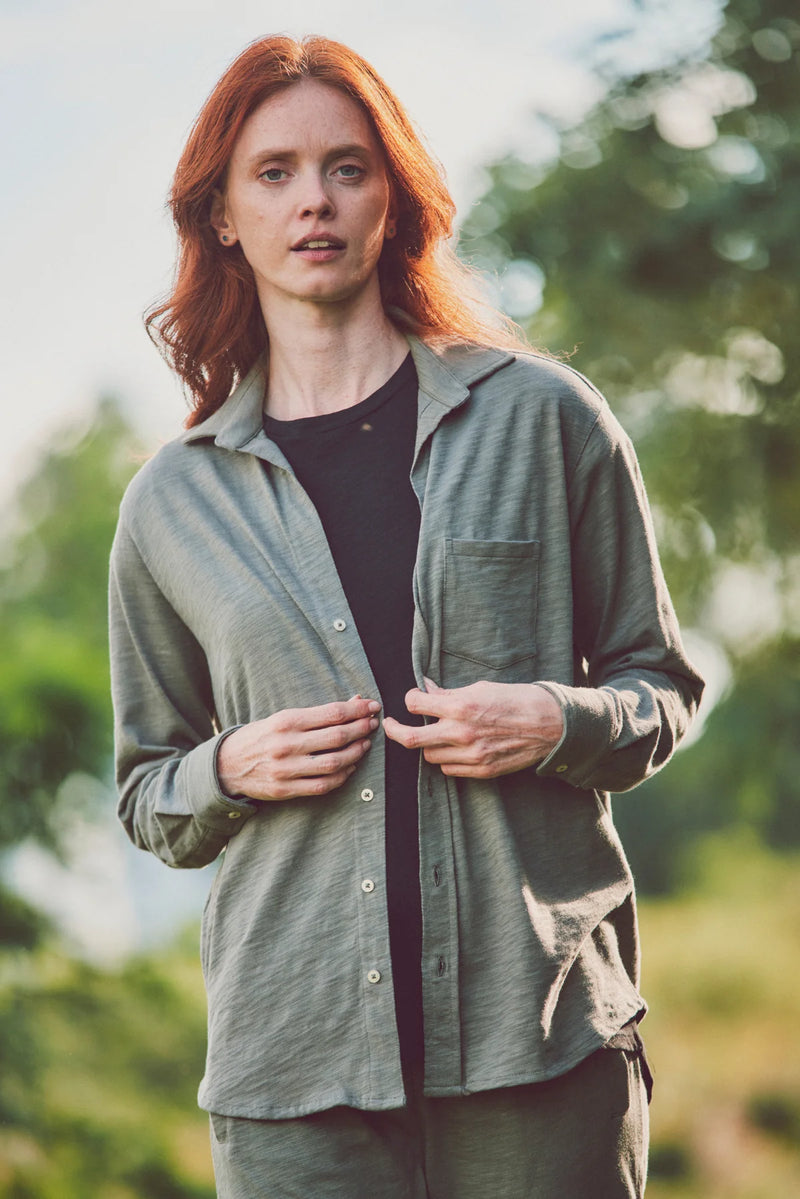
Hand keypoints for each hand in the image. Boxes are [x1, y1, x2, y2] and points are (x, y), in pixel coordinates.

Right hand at [217, 695, 380, 800]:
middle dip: (361, 729)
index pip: (332, 714)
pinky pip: (323, 785)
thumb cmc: (260, 737)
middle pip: (337, 737)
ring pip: (334, 762)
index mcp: (286, 721)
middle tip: (372, 724)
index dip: (357, 710)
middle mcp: (287, 744)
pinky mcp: (285, 789)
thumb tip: (354, 702)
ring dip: (356, 753)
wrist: (226, 766)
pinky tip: (350, 766)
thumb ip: (318, 714)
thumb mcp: (283, 718)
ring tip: (365, 744)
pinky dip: (342, 776)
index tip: (372, 706)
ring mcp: (286, 769)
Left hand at [383, 679, 563, 778]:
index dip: (409, 699)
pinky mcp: (481, 770)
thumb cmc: (516, 700)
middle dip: (394, 731)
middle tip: (389, 725)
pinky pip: (449, 769)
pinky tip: (453, 747)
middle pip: (411, 740)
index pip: (415, 704)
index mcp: (460, 707)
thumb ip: (449, 694)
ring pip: (429, 756)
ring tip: (435, 734)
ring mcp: (471, 755)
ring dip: (427, 745)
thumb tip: (427, 690)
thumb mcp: (480, 688)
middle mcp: (462, 733)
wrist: (550, 724)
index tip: (411, 699)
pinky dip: (445, 758)